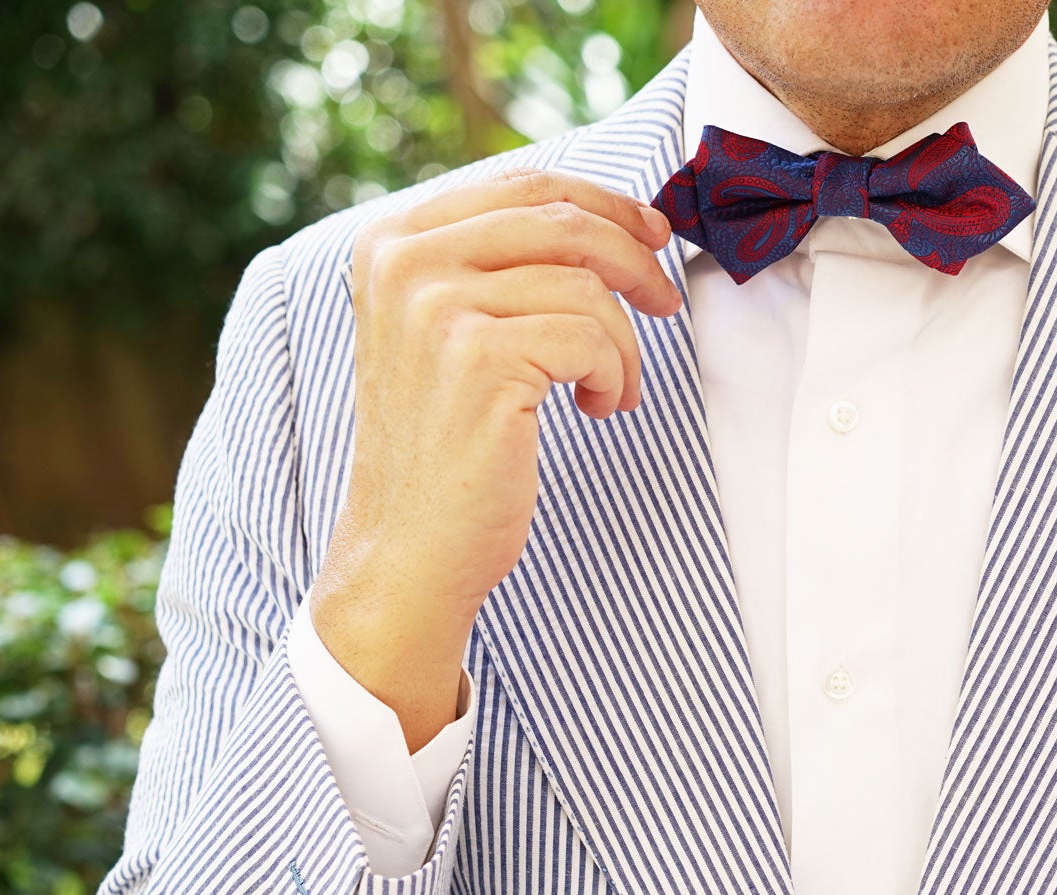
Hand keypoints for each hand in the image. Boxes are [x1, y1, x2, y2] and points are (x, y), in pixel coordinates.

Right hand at [312, 166, 683, 747]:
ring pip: (587, 286)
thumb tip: (609, 220)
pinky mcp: (481, 359)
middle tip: (664, 301)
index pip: (523, 185)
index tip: (652, 232)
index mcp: (393, 242)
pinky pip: (593, 337)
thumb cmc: (447, 446)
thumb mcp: (450, 333)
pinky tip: (596, 409)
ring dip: (622, 343)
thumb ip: (497, 266)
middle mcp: (405, 262)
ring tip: (609, 389)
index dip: (604, 203)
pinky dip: (614, 375)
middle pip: (562, 221)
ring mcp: (438, 307)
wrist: (410, 547)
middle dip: (634, 259)